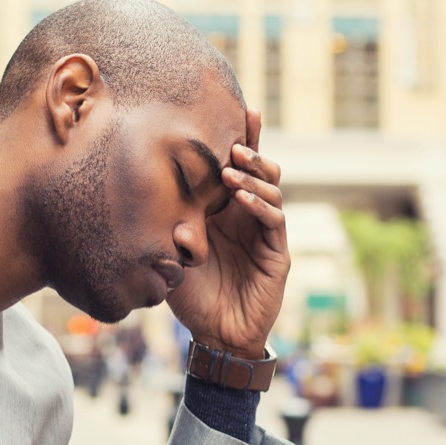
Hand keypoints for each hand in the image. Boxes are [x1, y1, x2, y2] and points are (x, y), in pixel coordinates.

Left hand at [167, 107, 288, 359]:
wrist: (216, 336)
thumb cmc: (194, 297)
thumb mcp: (174, 258)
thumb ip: (173, 232)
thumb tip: (168, 214)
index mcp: (224, 212)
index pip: (234, 168)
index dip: (241, 139)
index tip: (238, 108)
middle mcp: (247, 216)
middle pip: (259, 170)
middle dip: (251, 149)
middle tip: (235, 139)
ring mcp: (265, 232)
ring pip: (270, 189)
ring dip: (252, 176)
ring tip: (231, 168)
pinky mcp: (277, 252)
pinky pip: (273, 220)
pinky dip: (259, 204)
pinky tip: (241, 198)